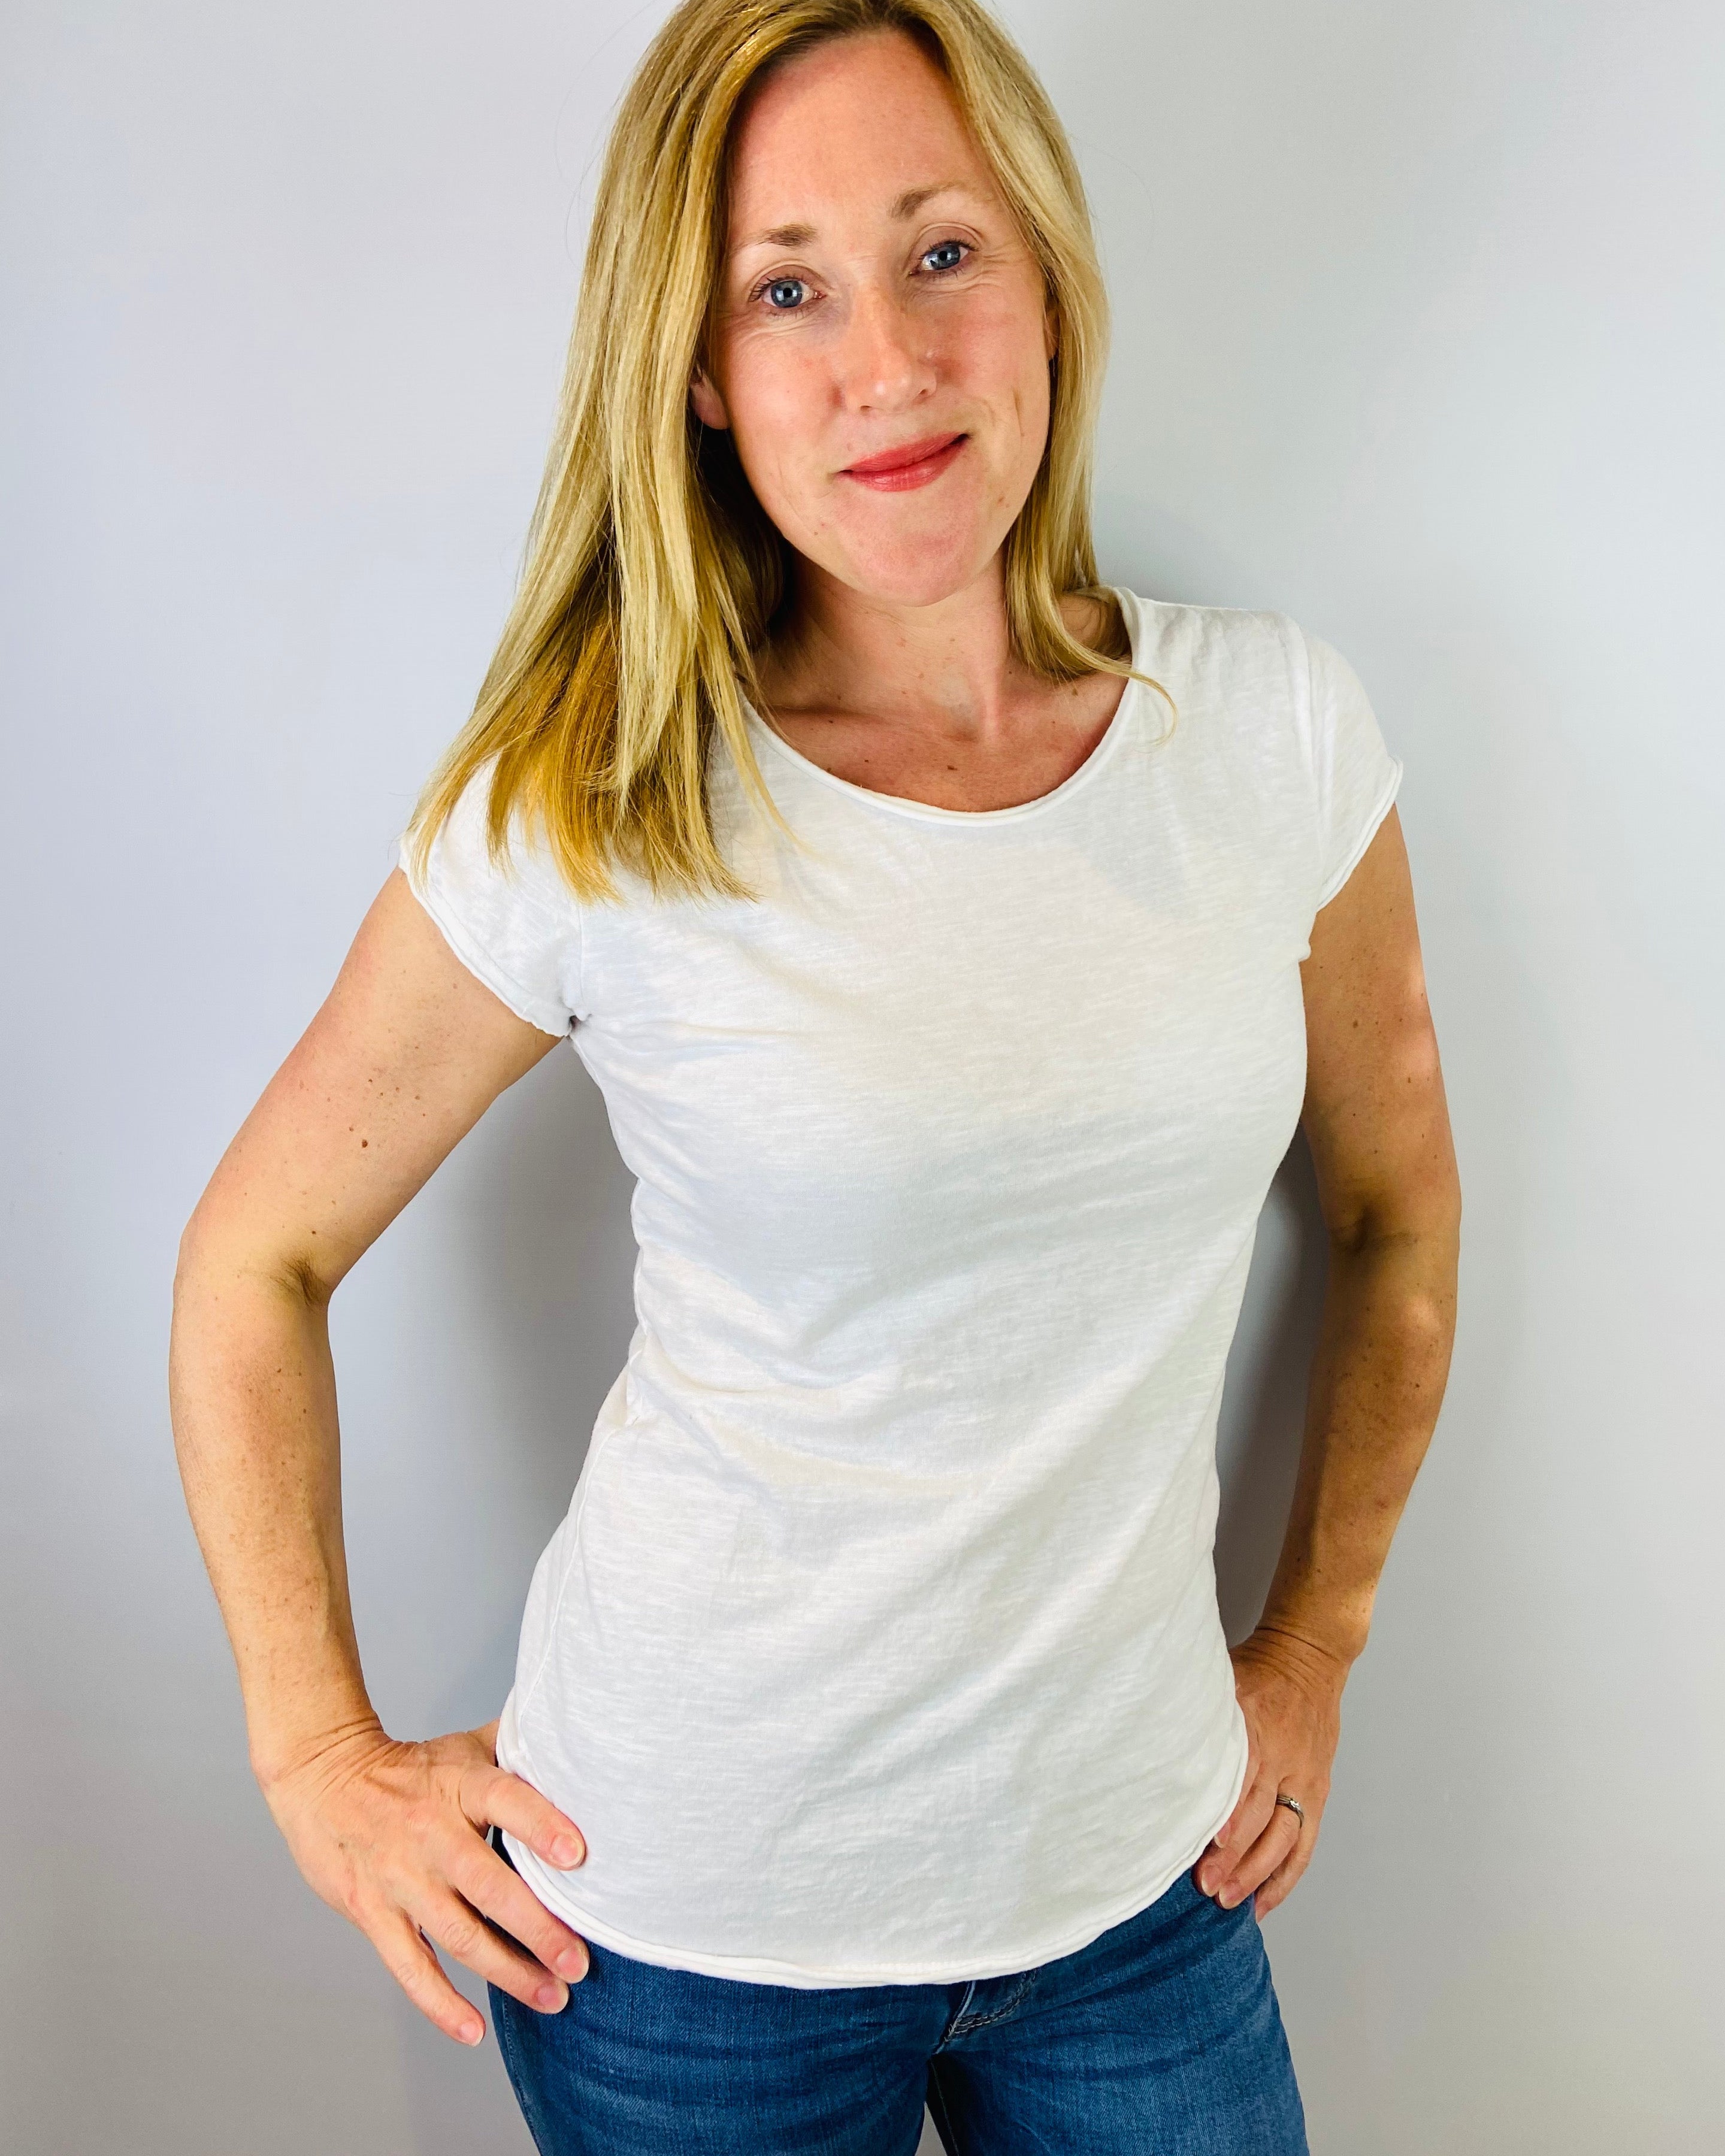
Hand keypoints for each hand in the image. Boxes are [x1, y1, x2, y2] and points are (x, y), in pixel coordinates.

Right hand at [259, 1716, 590, 2045]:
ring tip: (552, 1996)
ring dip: (508, 1972)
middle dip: (538, 1930)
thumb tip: (577, 1747)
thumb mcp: (464, 1747)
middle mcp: (432, 1834)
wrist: (323, 1777)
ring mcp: (400, 1879)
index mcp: (460, 1785)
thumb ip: (517, 1750)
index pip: (506, 1801)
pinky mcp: (372, 1914)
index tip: (577, 1854)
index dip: (541, 1825)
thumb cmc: (410, 1768)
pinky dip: (441, 2004)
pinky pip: (410, 1967)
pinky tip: (473, 2030)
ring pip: (459, 1935)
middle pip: (490, 1886)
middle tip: (578, 1962)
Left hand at [1194, 1627, 1345, 1917]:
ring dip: (1258, 1872)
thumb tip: (1146, 1735)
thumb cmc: (1256, 1669)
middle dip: (1234, 1855)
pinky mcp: (1317, 1791)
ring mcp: (1305, 1777)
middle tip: (1206, 1885)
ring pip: (1285, 1835)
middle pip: (1262, 1813)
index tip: (1208, 1839)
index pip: (1245, 1775)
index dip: (1229, 1811)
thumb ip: (1196, 1711)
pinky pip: (1305, 1842)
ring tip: (1230, 1901)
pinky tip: (1265, 1900)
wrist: (1311, 1656)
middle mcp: (1285, 1756)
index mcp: (1257, 1725)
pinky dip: (1286, 1875)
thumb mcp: (1222, 1677)